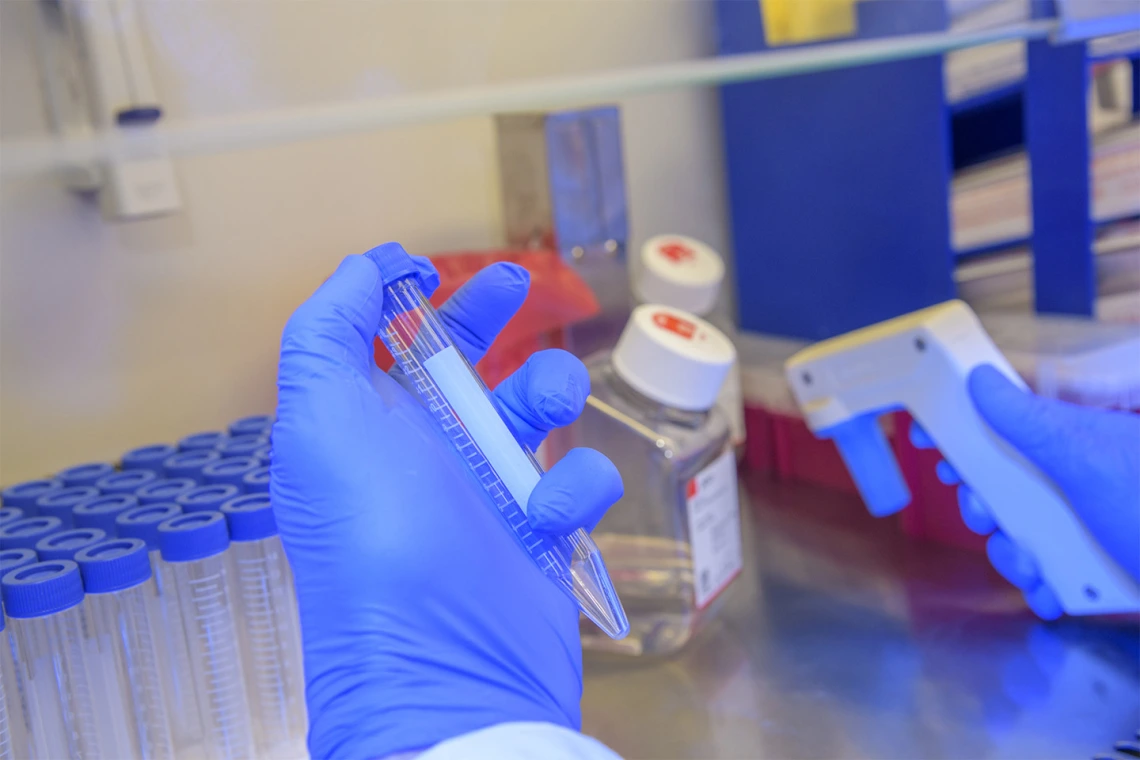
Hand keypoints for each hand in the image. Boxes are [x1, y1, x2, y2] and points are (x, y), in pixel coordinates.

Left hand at [271, 246, 622, 757]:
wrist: (442, 660)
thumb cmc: (374, 535)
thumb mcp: (321, 419)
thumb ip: (328, 332)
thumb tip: (362, 269)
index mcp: (367, 424)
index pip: (383, 343)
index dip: (403, 297)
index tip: (425, 265)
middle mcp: (426, 451)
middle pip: (465, 360)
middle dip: (491, 315)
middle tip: (516, 282)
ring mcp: (489, 490)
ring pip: (537, 408)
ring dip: (554, 388)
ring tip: (550, 405)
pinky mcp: (544, 530)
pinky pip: (580, 480)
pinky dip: (577, 484)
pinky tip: (553, 510)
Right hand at [910, 364, 1139, 618]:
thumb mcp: (1090, 458)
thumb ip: (1029, 417)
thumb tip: (982, 379)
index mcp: (1106, 413)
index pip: (1022, 396)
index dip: (969, 412)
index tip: (930, 429)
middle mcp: (1108, 455)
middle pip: (1019, 462)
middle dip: (992, 495)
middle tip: (983, 509)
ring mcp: (1114, 504)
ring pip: (1035, 514)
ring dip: (1016, 545)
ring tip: (1026, 563)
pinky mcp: (1117, 548)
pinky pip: (1063, 553)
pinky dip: (1048, 575)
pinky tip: (1047, 591)